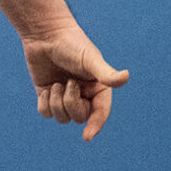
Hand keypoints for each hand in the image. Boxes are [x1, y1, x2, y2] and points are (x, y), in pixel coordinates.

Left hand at [22, 25, 128, 140]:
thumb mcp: (89, 59)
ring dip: (56, 102)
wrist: (45, 34)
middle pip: (79, 117)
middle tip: (68, 83)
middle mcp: (83, 94)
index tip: (87, 136)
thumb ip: (105, 73)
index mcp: (98, 88)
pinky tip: (46, 88)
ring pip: (62, 117)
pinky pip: (46, 112)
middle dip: (71, 103)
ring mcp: (65, 96)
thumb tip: (125, 77)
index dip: (96, 125)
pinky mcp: (47, 95)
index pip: (100, 112)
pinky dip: (45, 103)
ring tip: (56, 84)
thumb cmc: (71, 44)